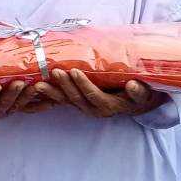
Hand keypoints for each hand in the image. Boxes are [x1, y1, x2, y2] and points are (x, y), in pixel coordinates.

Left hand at [47, 69, 166, 118]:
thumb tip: (133, 86)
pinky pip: (62, 99)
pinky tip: (36, 88)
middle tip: (54, 71)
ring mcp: (84, 106)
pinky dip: (49, 95)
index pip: (93, 95)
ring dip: (51, 92)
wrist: (137, 103)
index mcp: (108, 106)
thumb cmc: (140, 95)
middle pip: (75, 98)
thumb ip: (138, 92)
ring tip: (38, 83)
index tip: (74, 71)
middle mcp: (93, 108)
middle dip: (64, 85)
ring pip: (65, 100)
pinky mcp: (78, 102)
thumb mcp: (144, 94)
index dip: (83, 84)